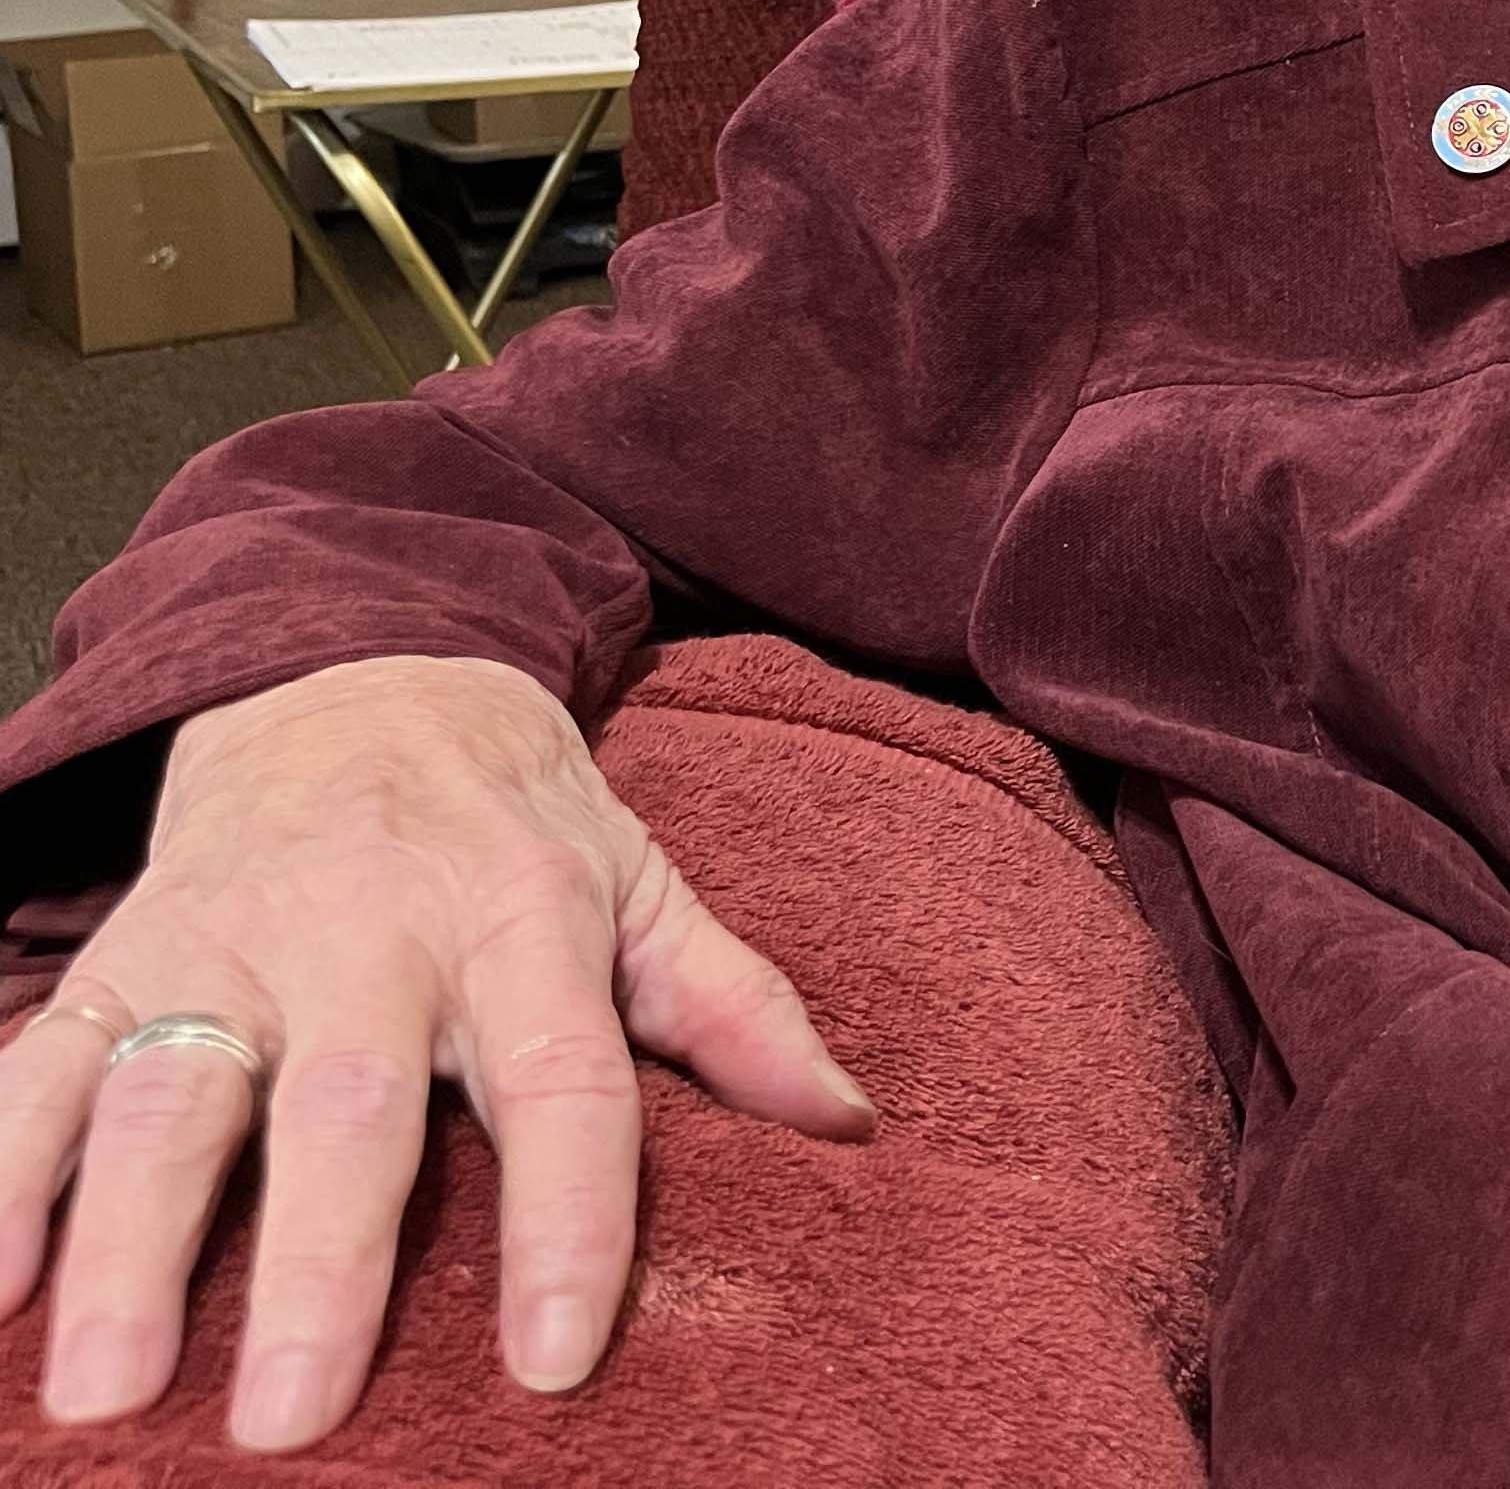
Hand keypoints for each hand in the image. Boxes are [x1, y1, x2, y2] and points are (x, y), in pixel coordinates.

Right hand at [0, 654, 873, 1452]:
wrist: (361, 667)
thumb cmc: (518, 819)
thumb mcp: (643, 881)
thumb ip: (734, 1003)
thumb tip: (852, 1119)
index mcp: (523, 921)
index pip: (564, 1083)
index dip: (572, 1219)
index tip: (560, 1360)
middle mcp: (371, 931)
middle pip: (347, 1105)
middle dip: (318, 1260)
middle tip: (291, 1418)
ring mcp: (228, 941)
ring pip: (172, 1092)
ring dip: (127, 1244)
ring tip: (99, 1394)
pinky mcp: (116, 950)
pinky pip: (40, 1065)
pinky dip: (1, 1169)